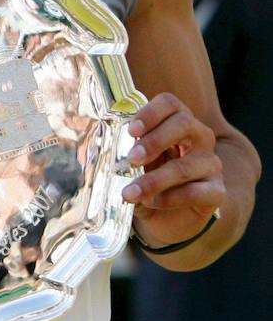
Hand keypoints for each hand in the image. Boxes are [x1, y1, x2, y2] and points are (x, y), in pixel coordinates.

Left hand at [124, 92, 224, 247]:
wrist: (166, 217)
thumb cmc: (148, 179)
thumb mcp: (134, 163)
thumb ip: (124, 153)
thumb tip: (103, 151)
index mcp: (176, 121)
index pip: (170, 104)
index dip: (151, 113)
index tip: (131, 130)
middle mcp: (199, 137)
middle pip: (184, 123)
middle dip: (154, 141)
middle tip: (132, 159)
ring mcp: (211, 164)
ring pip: (186, 165)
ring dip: (154, 180)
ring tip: (130, 193)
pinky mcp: (217, 191)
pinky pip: (196, 192)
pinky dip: (169, 199)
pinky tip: (151, 202)